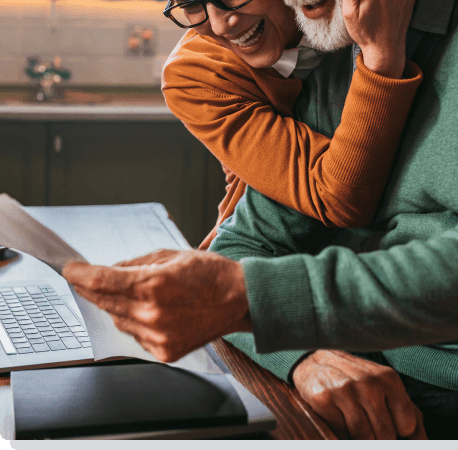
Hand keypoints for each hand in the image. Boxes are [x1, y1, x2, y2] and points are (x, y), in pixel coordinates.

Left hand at [63, 249, 250, 361]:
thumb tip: (109, 271)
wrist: (239, 300)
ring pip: (118, 319)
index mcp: (154, 284)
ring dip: (117, 304)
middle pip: (105, 301)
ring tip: (137, 292)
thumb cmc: (209, 274)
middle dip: (92, 288)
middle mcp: (153, 313)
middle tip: (85, 278)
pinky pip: (135, 334)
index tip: (69, 269)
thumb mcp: (171, 255)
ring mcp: (158, 336)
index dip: (81, 275)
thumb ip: (135, 264)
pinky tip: (152, 310)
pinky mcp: (164, 351)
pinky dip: (135, 321)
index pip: (103, 281)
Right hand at [292, 350, 426, 439]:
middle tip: (369, 424)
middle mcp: (369, 383)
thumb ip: (409, 413)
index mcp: (388, 379)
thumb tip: (424, 442)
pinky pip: (341, 434)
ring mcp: (346, 391)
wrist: (315, 360)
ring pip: (365, 438)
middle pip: (386, 436)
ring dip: (361, 437)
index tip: (389, 425)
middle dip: (379, 437)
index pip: (407, 425)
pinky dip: (342, 433)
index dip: (398, 432)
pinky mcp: (325, 399)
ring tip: (355, 422)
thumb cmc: (356, 379)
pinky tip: (340, 417)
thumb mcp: (385, 387)